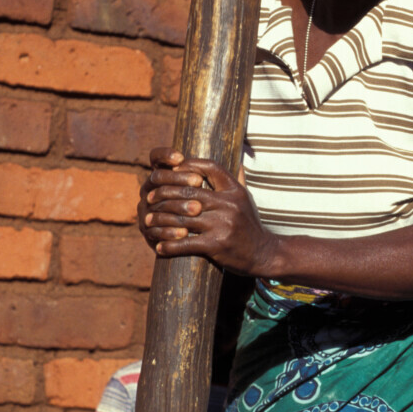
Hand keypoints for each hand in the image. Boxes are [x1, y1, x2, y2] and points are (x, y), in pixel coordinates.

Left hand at [138, 148, 281, 275]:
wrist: (264, 254)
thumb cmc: (250, 226)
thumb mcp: (246, 199)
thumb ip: (238, 179)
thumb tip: (238, 157)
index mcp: (234, 191)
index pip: (209, 168)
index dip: (188, 166)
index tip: (171, 170)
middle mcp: (228, 204)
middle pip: (188, 191)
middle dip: (164, 194)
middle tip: (148, 198)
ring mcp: (222, 224)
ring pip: (182, 218)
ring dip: (160, 220)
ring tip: (148, 222)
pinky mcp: (217, 245)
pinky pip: (186, 243)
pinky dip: (170, 245)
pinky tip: (159, 247)